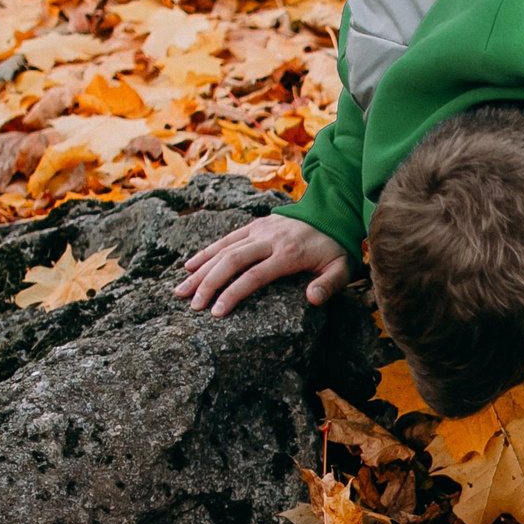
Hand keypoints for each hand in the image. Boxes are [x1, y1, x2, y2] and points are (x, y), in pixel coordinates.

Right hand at [178, 215, 350, 315]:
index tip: (216, 312)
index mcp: (289, 254)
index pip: (254, 276)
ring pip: (223, 249)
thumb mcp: (342, 268)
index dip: (233, 294)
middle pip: (232, 261)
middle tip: (192, 305)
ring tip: (181, 291)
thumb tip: (312, 299)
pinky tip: (189, 266)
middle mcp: (270, 240)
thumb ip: (328, 285)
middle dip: (208, 284)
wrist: (333, 212)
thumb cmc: (335, 247)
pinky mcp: (255, 225)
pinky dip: (206, 252)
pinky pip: (226, 239)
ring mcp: (260, 230)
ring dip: (200, 270)